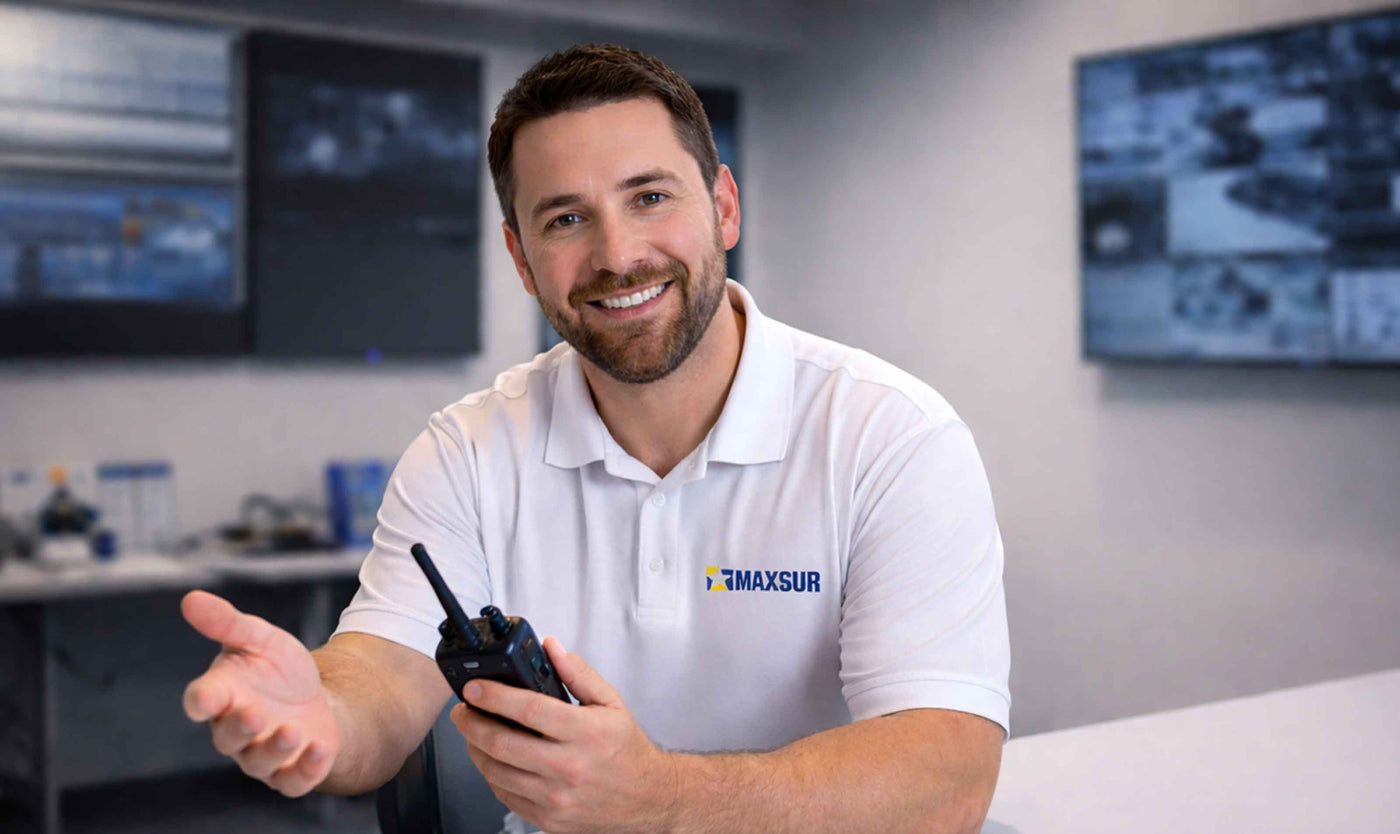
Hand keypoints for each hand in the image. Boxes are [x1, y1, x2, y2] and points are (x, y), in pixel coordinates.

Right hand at [180, 590, 340, 796]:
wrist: (317, 698)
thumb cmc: (278, 669)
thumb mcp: (260, 638)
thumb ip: (228, 623)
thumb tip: (191, 598)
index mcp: (223, 694)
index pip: (201, 700)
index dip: (201, 701)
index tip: (205, 698)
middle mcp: (236, 730)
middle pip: (228, 737)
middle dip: (240, 728)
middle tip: (254, 714)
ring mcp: (262, 755)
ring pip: (259, 762)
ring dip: (274, 749)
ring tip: (292, 731)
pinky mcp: (291, 772)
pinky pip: (293, 781)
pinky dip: (305, 769)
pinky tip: (320, 749)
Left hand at [451, 637, 679, 833]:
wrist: (647, 798)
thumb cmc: (627, 751)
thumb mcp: (611, 703)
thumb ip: (578, 674)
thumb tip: (551, 648)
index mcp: (586, 733)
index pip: (528, 709)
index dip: (494, 695)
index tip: (474, 688)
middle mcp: (569, 767)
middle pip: (502, 743)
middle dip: (471, 722)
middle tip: (463, 710)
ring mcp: (556, 797)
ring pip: (496, 772)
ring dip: (475, 749)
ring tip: (473, 733)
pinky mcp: (548, 818)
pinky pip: (505, 795)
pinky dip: (492, 774)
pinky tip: (493, 759)